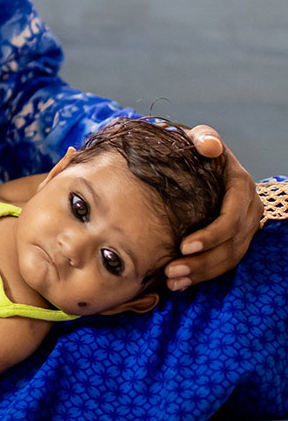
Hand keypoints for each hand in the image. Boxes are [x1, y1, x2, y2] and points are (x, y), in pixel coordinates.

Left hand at [165, 125, 262, 289]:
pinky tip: (182, 282)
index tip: (183, 246)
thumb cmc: (196, 148)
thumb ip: (204, 138)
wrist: (198, 160)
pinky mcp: (236, 238)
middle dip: (202, 262)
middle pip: (231, 245)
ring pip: (229, 258)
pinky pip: (224, 261)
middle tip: (171, 272)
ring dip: (202, 273)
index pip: (231, 218)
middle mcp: (249, 208)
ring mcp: (245, 226)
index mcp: (241, 186)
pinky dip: (204, 274)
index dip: (211, 235)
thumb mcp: (199, 138)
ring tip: (173, 281)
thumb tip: (210, 146)